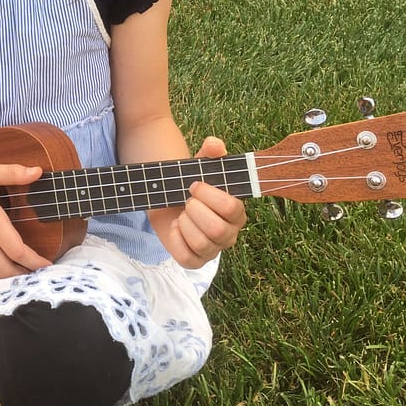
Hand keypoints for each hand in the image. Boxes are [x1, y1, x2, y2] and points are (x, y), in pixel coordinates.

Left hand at [159, 136, 246, 268]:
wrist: (169, 197)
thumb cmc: (191, 182)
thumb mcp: (200, 163)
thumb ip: (211, 151)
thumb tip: (215, 145)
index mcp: (237, 212)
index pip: (232, 208)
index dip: (209, 195)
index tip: (195, 185)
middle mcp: (229, 233)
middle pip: (218, 230)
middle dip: (196, 210)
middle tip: (187, 200)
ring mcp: (212, 249)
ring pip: (202, 244)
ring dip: (186, 223)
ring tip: (182, 213)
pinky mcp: (194, 260)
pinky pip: (188, 257)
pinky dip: (177, 240)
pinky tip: (176, 227)